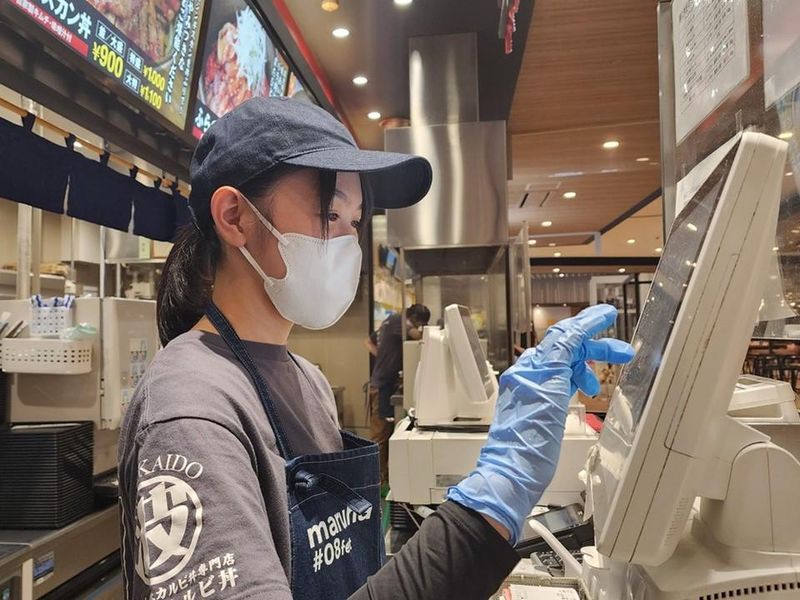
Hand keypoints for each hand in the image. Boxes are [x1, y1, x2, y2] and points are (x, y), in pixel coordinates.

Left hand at [447, 304, 634, 543]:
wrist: (512, 477)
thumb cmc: (528, 445)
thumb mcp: (549, 396)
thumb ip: (559, 361)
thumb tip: (570, 334)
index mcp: (530, 369)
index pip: (562, 336)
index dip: (587, 323)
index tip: (608, 313)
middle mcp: (527, 375)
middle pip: (565, 349)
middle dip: (594, 348)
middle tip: (623, 354)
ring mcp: (530, 390)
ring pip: (563, 365)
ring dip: (585, 366)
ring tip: (597, 385)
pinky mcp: (535, 406)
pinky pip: (558, 382)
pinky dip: (575, 380)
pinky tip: (584, 390)